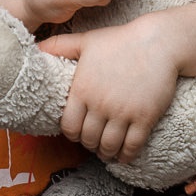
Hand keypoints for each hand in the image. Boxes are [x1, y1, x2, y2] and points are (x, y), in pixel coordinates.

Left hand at [39, 12, 179, 164]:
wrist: (158, 41)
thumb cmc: (121, 40)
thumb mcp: (87, 40)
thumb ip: (60, 45)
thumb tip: (37, 47)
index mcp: (83, 89)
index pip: (68, 126)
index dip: (71, 133)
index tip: (78, 132)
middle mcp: (100, 104)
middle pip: (88, 139)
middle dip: (89, 144)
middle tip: (93, 142)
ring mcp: (123, 113)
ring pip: (108, 146)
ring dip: (106, 153)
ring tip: (107, 151)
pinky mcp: (144, 118)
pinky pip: (131, 146)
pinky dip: (126, 156)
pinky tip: (125, 155)